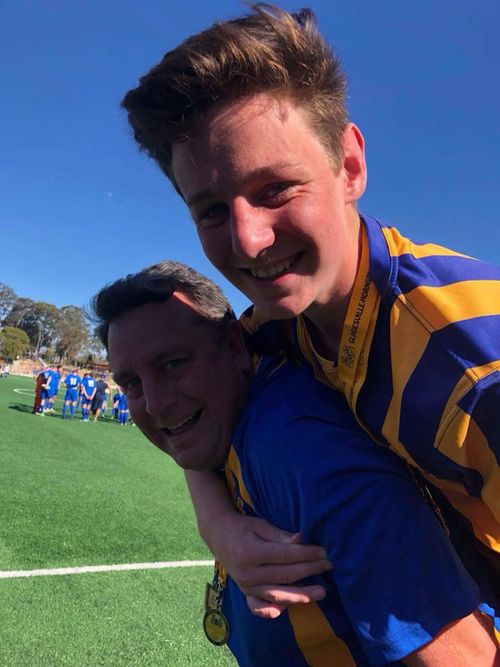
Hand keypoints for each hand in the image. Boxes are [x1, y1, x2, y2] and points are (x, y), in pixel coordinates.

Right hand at [214, 514, 331, 617]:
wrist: (218, 535)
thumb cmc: (243, 527)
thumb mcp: (260, 525)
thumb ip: (279, 535)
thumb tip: (301, 540)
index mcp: (250, 552)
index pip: (285, 556)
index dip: (306, 554)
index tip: (324, 552)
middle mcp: (247, 573)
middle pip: (285, 576)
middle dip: (309, 571)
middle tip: (328, 566)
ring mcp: (245, 586)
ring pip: (277, 594)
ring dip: (301, 595)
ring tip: (320, 593)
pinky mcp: (245, 593)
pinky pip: (260, 607)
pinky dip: (274, 610)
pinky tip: (289, 608)